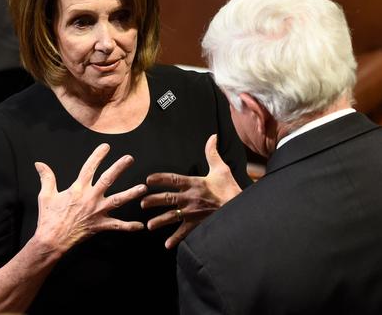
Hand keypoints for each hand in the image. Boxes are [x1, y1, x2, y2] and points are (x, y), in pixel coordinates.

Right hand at [33, 143, 145, 254]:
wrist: (51, 240)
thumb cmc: (49, 218)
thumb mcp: (45, 195)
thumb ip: (46, 178)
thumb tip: (39, 163)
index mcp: (78, 189)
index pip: (89, 168)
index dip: (97, 156)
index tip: (106, 146)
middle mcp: (90, 197)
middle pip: (107, 179)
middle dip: (119, 168)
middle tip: (130, 158)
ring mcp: (97, 211)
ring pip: (117, 200)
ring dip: (131, 194)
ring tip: (143, 188)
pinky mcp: (100, 225)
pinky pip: (117, 226)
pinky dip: (129, 226)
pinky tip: (140, 226)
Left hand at [142, 134, 241, 248]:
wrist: (239, 208)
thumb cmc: (229, 188)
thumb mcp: (221, 169)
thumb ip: (212, 153)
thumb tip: (212, 137)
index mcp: (194, 183)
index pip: (172, 179)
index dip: (159, 178)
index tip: (148, 179)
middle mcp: (189, 198)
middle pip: (166, 199)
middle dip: (152, 201)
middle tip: (142, 203)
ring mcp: (192, 213)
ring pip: (171, 217)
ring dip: (159, 221)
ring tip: (149, 225)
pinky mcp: (197, 224)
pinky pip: (184, 233)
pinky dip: (175, 239)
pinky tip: (167, 245)